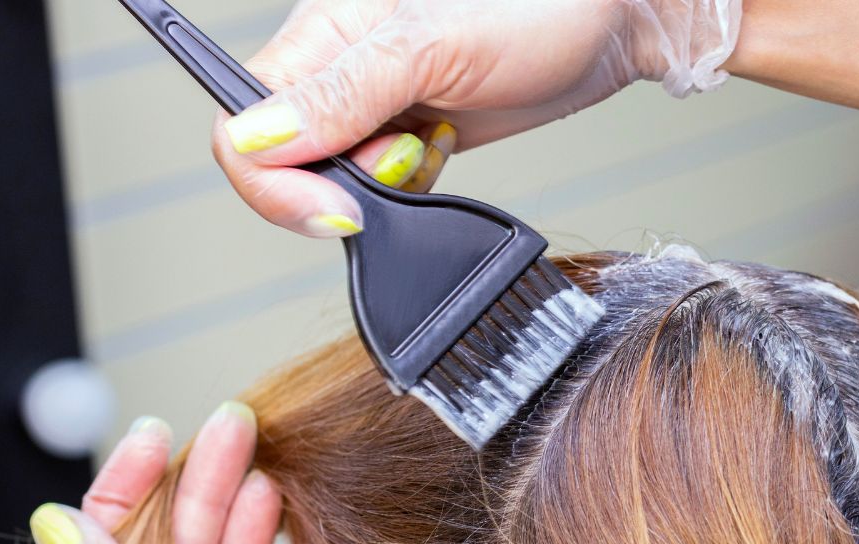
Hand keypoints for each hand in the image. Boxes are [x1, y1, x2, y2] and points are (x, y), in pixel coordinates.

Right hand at [211, 0, 737, 237]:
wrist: (613, 18)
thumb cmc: (538, 5)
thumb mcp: (432, 46)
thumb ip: (342, 96)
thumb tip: (256, 139)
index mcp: (320, 35)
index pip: (245, 126)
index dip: (274, 183)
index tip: (335, 208)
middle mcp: (337, 72)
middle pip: (285, 164)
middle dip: (340, 188)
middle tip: (404, 163)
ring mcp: (375, 106)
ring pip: (335, 182)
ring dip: (382, 188)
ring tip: (432, 144)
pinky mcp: (412, 132)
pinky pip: (382, 187)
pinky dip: (412, 187)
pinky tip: (445, 148)